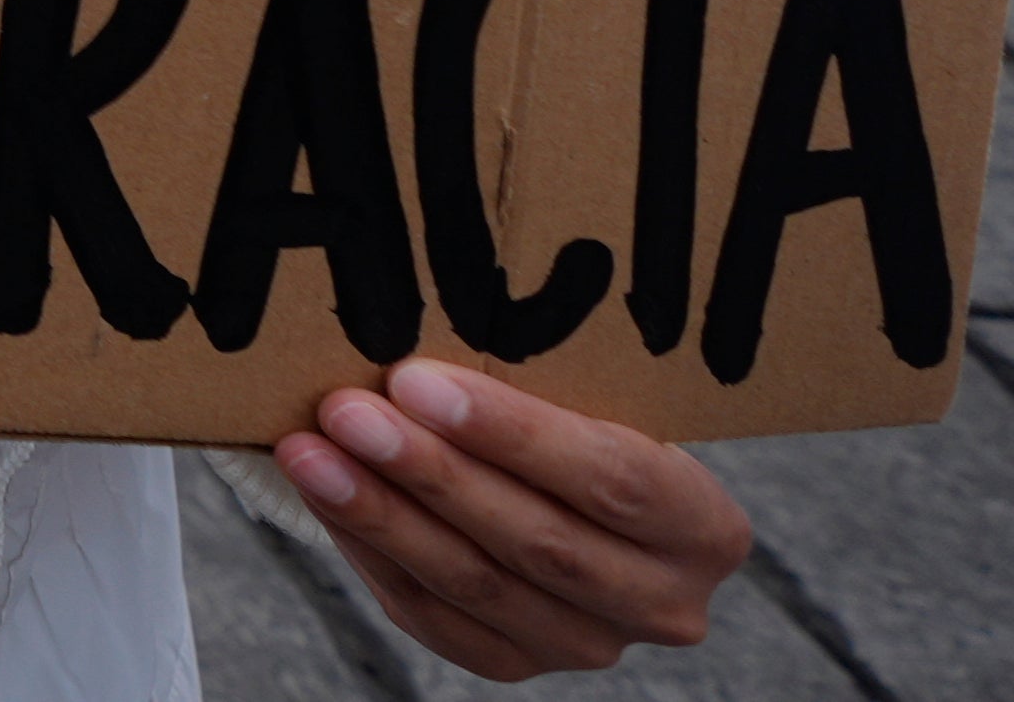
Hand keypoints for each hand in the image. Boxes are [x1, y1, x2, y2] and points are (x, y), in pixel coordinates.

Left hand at [274, 356, 747, 677]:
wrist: (577, 496)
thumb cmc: (582, 421)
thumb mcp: (596, 400)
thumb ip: (539, 385)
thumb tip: (415, 348)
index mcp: (704, 528)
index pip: (612, 479)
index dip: (512, 433)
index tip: (416, 379)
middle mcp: (661, 603)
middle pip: (538, 541)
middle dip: (430, 472)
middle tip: (345, 411)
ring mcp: (589, 645)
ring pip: (475, 585)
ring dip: (380, 514)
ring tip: (309, 452)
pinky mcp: (518, 666)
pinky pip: (434, 617)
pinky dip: (373, 553)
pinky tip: (325, 497)